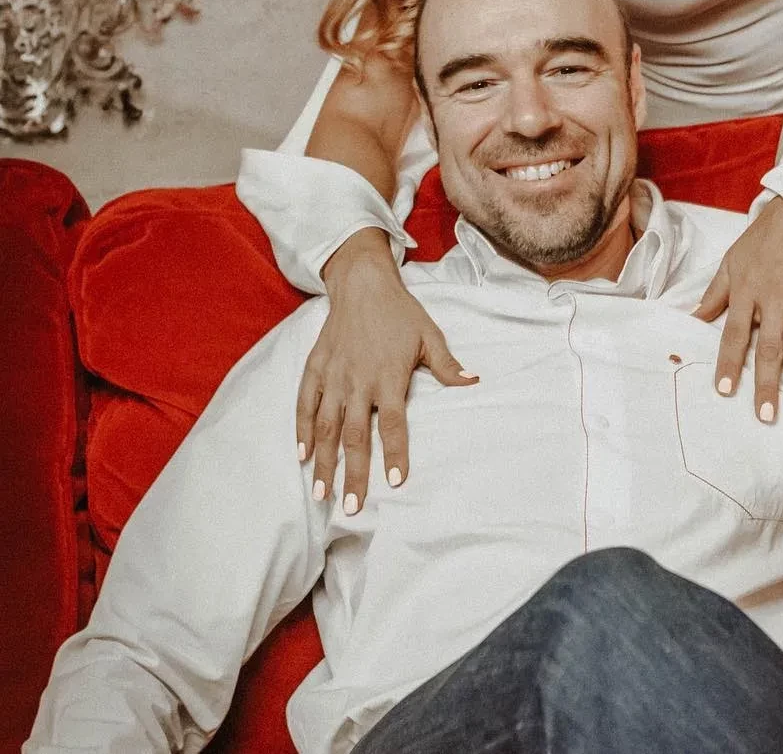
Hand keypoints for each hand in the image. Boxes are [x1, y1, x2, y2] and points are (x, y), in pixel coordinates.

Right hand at [297, 230, 477, 513]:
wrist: (362, 283)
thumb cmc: (400, 311)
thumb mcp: (429, 334)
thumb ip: (447, 365)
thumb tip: (473, 382)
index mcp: (388, 376)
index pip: (393, 424)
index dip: (395, 453)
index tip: (395, 482)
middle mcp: (358, 381)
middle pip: (355, 436)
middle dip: (352, 474)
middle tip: (351, 508)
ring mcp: (333, 376)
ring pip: (326, 427)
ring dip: (324, 462)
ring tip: (321, 493)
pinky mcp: (315, 367)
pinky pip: (305, 404)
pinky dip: (302, 430)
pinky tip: (301, 455)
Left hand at [694, 197, 782, 421]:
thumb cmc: (761, 239)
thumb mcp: (731, 262)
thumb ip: (714, 295)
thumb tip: (691, 321)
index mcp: (747, 290)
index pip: (734, 334)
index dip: (730, 363)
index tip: (725, 391)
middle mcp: (775, 297)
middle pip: (770, 347)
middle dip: (768, 384)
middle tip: (766, 415)